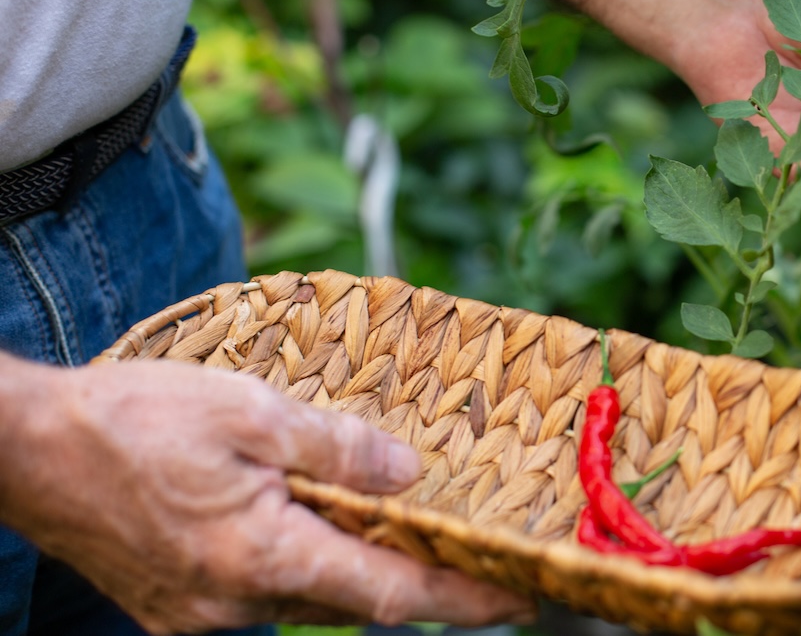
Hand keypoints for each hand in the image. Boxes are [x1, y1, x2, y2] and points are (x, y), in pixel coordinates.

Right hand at [0, 359, 532, 634]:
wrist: (27, 451)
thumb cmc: (130, 421)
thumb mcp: (250, 412)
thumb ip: (339, 448)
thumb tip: (410, 475)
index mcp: (263, 557)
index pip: (392, 594)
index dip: (465, 600)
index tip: (523, 600)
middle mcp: (236, 603)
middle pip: (354, 600)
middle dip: (415, 578)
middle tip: (472, 550)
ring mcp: (203, 615)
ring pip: (309, 597)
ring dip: (355, 567)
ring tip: (396, 525)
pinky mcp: (179, 609)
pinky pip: (264, 593)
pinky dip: (302, 564)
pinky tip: (309, 523)